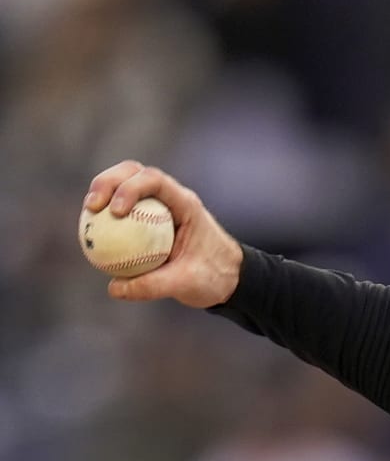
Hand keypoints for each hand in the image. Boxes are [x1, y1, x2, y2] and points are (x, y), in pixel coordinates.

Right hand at [84, 161, 242, 307]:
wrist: (230, 278)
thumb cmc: (215, 277)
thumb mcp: (188, 284)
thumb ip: (153, 286)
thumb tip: (113, 287)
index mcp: (186, 205)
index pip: (155, 181)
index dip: (130, 187)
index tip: (115, 212)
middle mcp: (171, 198)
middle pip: (134, 173)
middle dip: (108, 181)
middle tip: (92, 206)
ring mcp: (159, 206)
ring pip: (125, 185)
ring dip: (103, 191)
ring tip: (87, 213)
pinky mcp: (149, 218)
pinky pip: (124, 210)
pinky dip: (106, 214)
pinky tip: (90, 231)